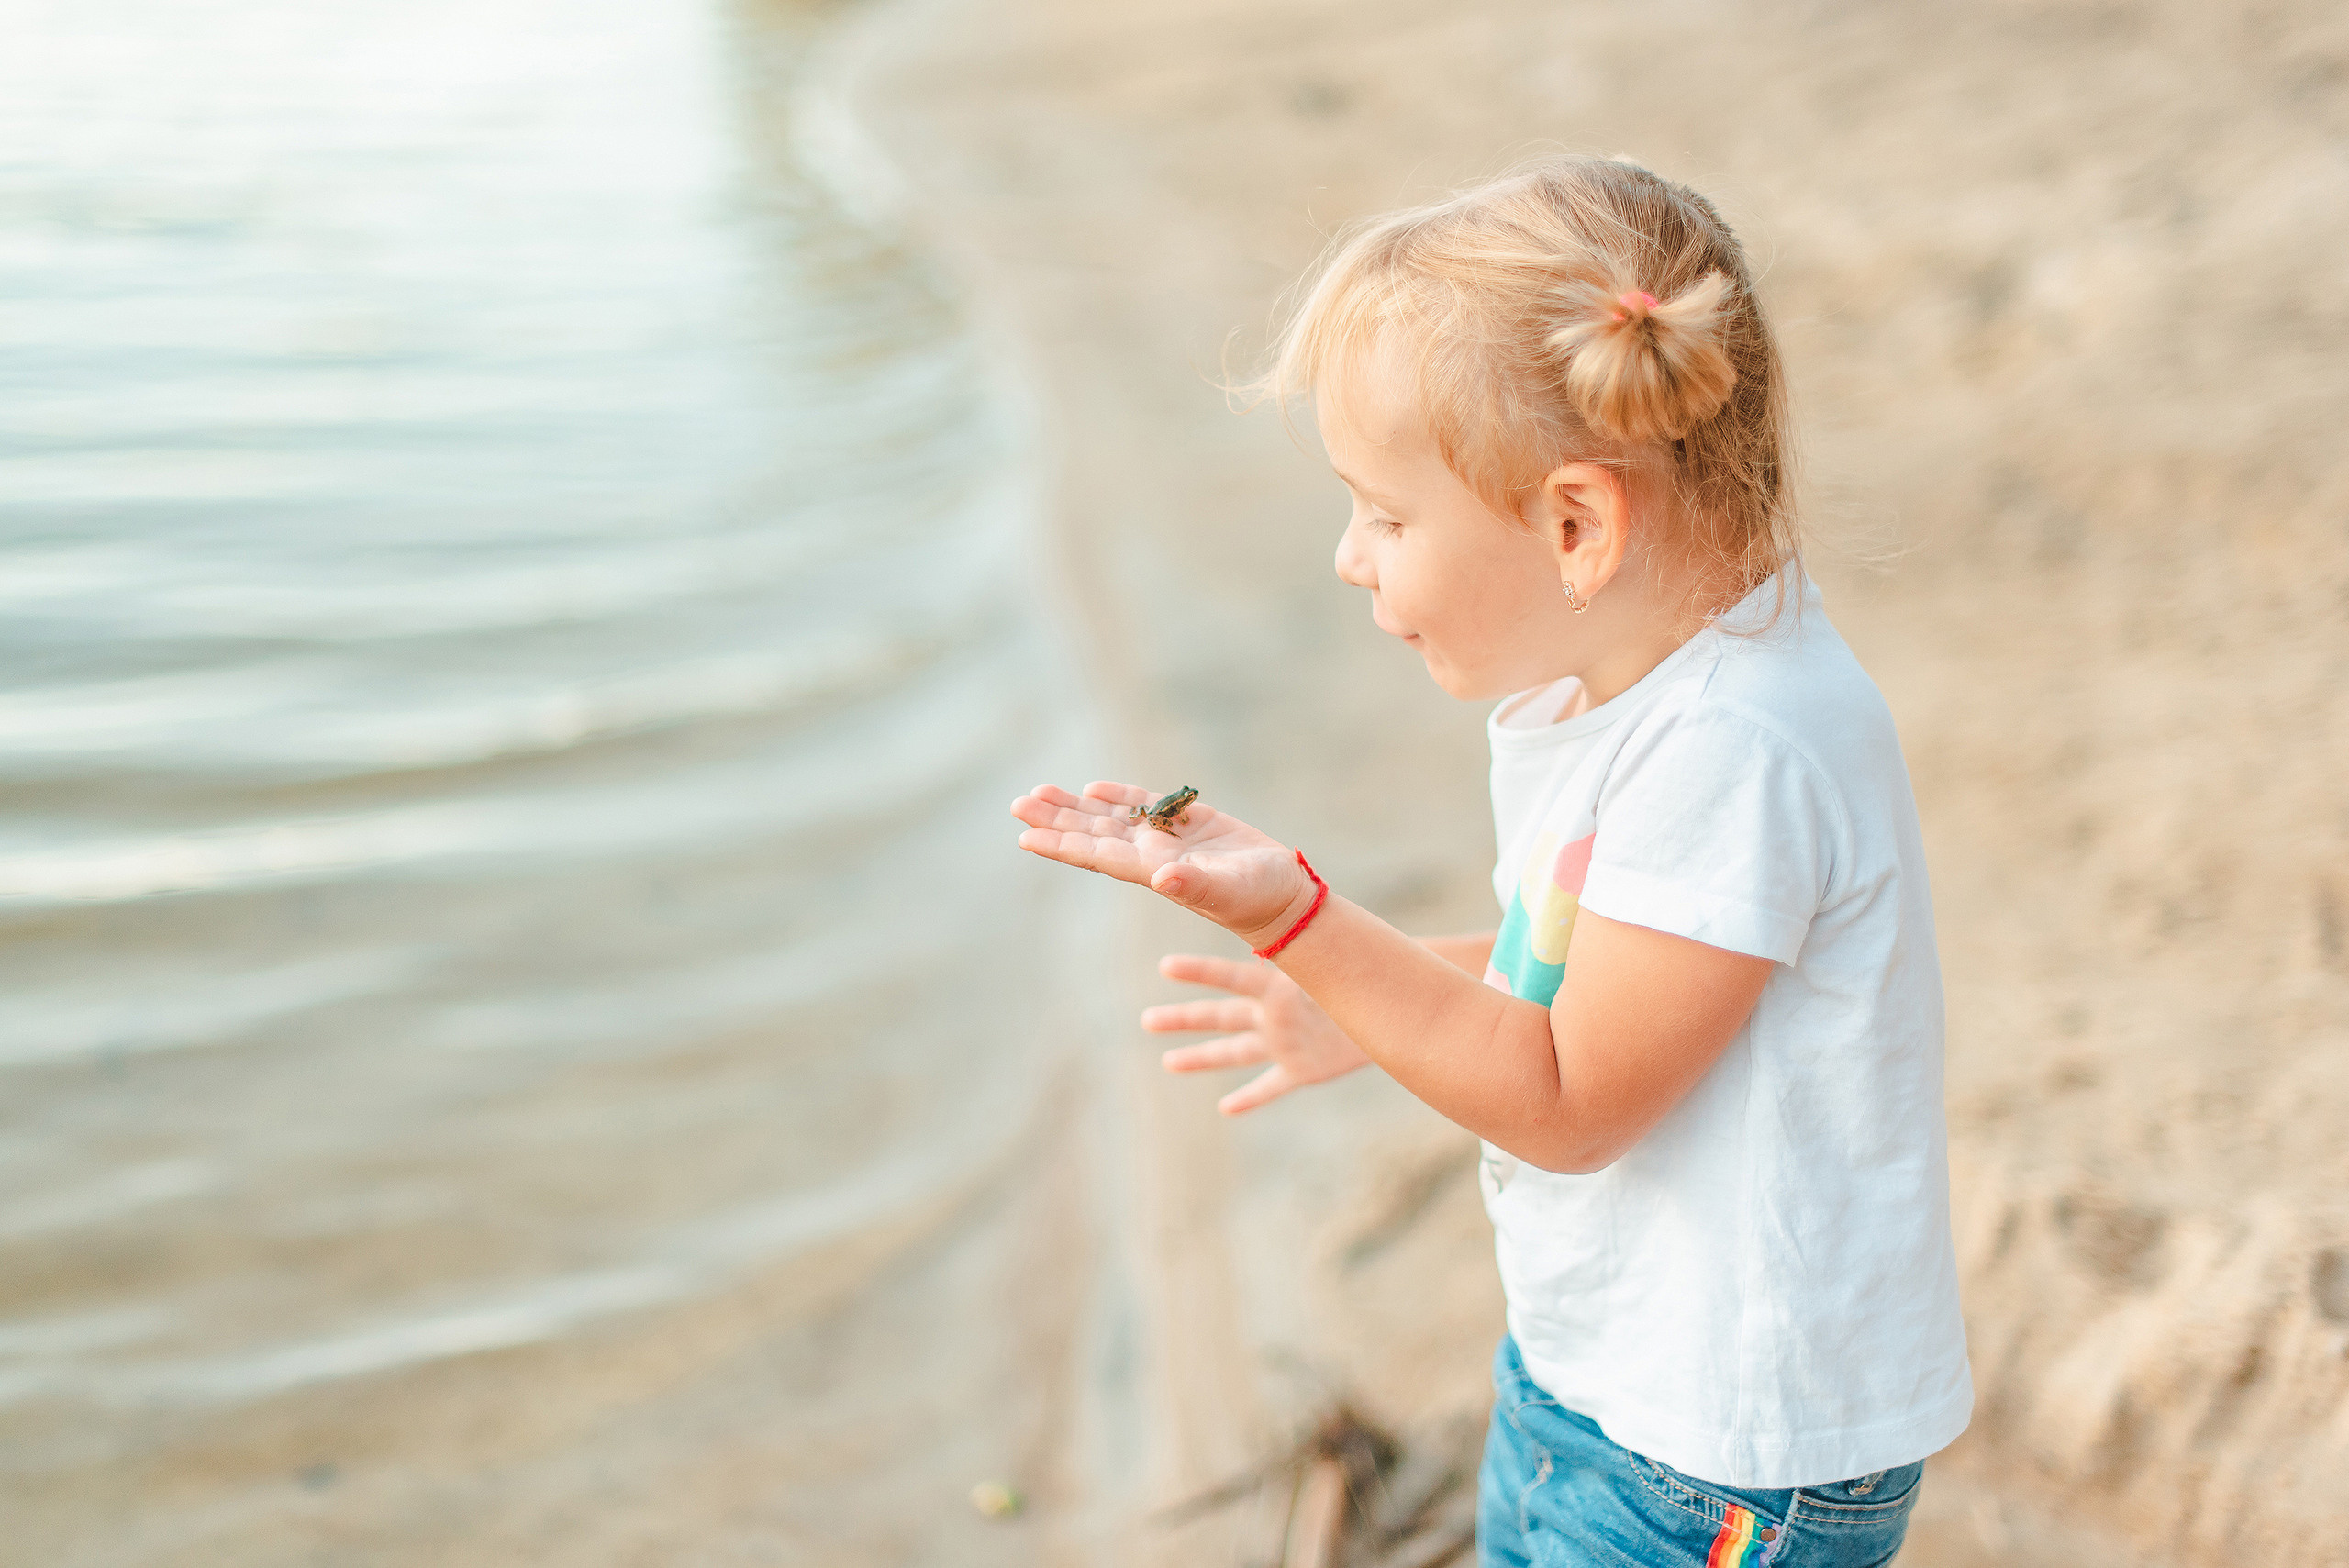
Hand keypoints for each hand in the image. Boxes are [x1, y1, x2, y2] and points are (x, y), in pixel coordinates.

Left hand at [1010, 781, 1312, 945]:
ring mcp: (1169, 840)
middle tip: (1017, 803)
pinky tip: (1094, 790)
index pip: (1096, 854)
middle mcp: (1152, 855)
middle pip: (1093, 833)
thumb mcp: (1228, 890)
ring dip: (1075, 807)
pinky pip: (1147, 806)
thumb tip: (1161, 879)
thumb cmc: (1258, 897)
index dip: (1060, 845)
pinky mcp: (1191, 824)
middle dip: (1055, 819)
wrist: (1284, 897)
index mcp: (1153, 870)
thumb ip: (1195, 885)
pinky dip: (1119, 796)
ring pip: (1111, 818)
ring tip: (1038, 792)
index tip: (1024, 837)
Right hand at [1142, 952, 1371, 1114]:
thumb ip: (1313, 968)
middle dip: (1185, 1019)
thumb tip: (1284, 974)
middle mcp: (1273, 1014)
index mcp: (1278, 986)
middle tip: (1147, 1020)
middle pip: (1221, 1017)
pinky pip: (1270, 1086)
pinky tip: (1226, 1107)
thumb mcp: (1336, 971)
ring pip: (1235, 1052)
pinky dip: (1250, 1097)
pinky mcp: (1302, 1069)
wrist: (1400, 1007)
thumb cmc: (1368, 979)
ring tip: (1169, 1062)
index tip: (1165, 967)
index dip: (1199, 972)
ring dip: (1202, 1058)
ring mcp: (1284, 1043)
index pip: (1230, 977)